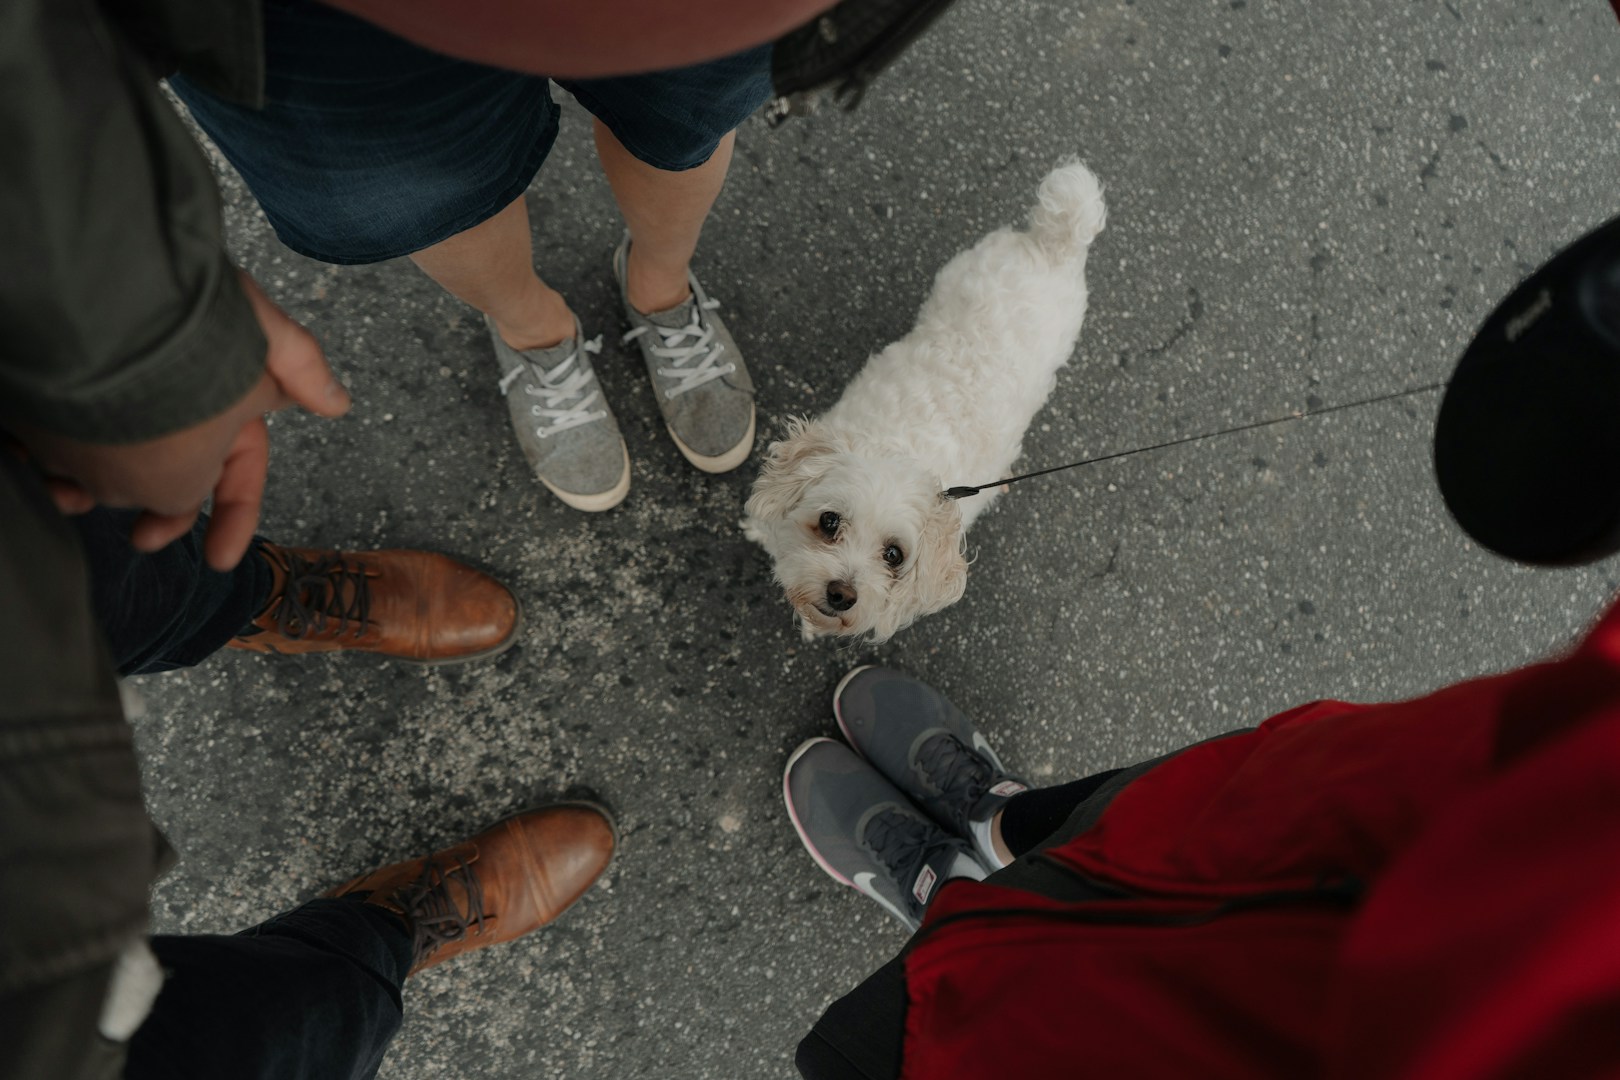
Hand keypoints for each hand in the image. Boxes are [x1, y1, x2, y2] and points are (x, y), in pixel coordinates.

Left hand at [24, 272, 350, 569]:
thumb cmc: (180, 301)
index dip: (236, 516)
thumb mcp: (256, 332)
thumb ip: (301, 367)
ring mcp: (112, 400)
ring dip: (92, 488)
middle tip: (140, 538)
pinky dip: (43, 456)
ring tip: (69, 493)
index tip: (220, 560)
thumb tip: (339, 403)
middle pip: (171, 478)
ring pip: (108, 466)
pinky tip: (33, 458)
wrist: (96, 277)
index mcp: (224, 400)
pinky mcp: (58, 393)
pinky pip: (53, 438)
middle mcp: (171, 404)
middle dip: (158, 511)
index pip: (238, 470)